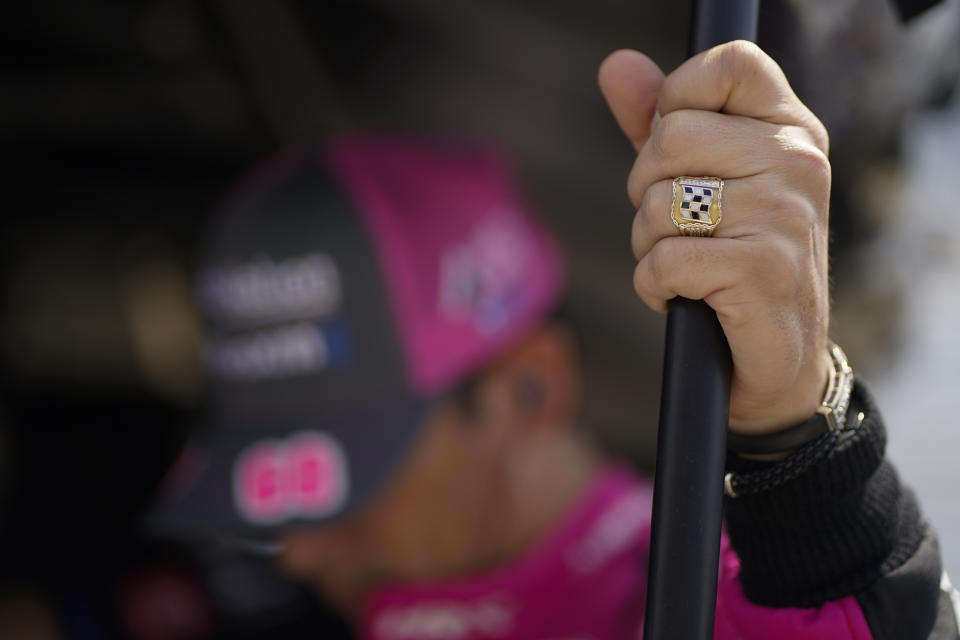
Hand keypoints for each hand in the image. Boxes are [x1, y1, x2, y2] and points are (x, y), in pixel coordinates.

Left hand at [598, 41, 831, 433]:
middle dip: (646, 191)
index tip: (675, 151)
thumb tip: (615, 64)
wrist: (778, 362)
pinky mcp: (763, 269)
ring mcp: (785, 214)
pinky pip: (662, 260)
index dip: (677, 98)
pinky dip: (654, 287)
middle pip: (670, 138)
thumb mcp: (704, 182)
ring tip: (686, 268)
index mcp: (790, 131)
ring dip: (648, 245)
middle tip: (677, 227)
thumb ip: (660, 121)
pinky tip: (682, 297)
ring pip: (657, 203)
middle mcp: (797, 162)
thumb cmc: (735, 263)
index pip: (729, 65)